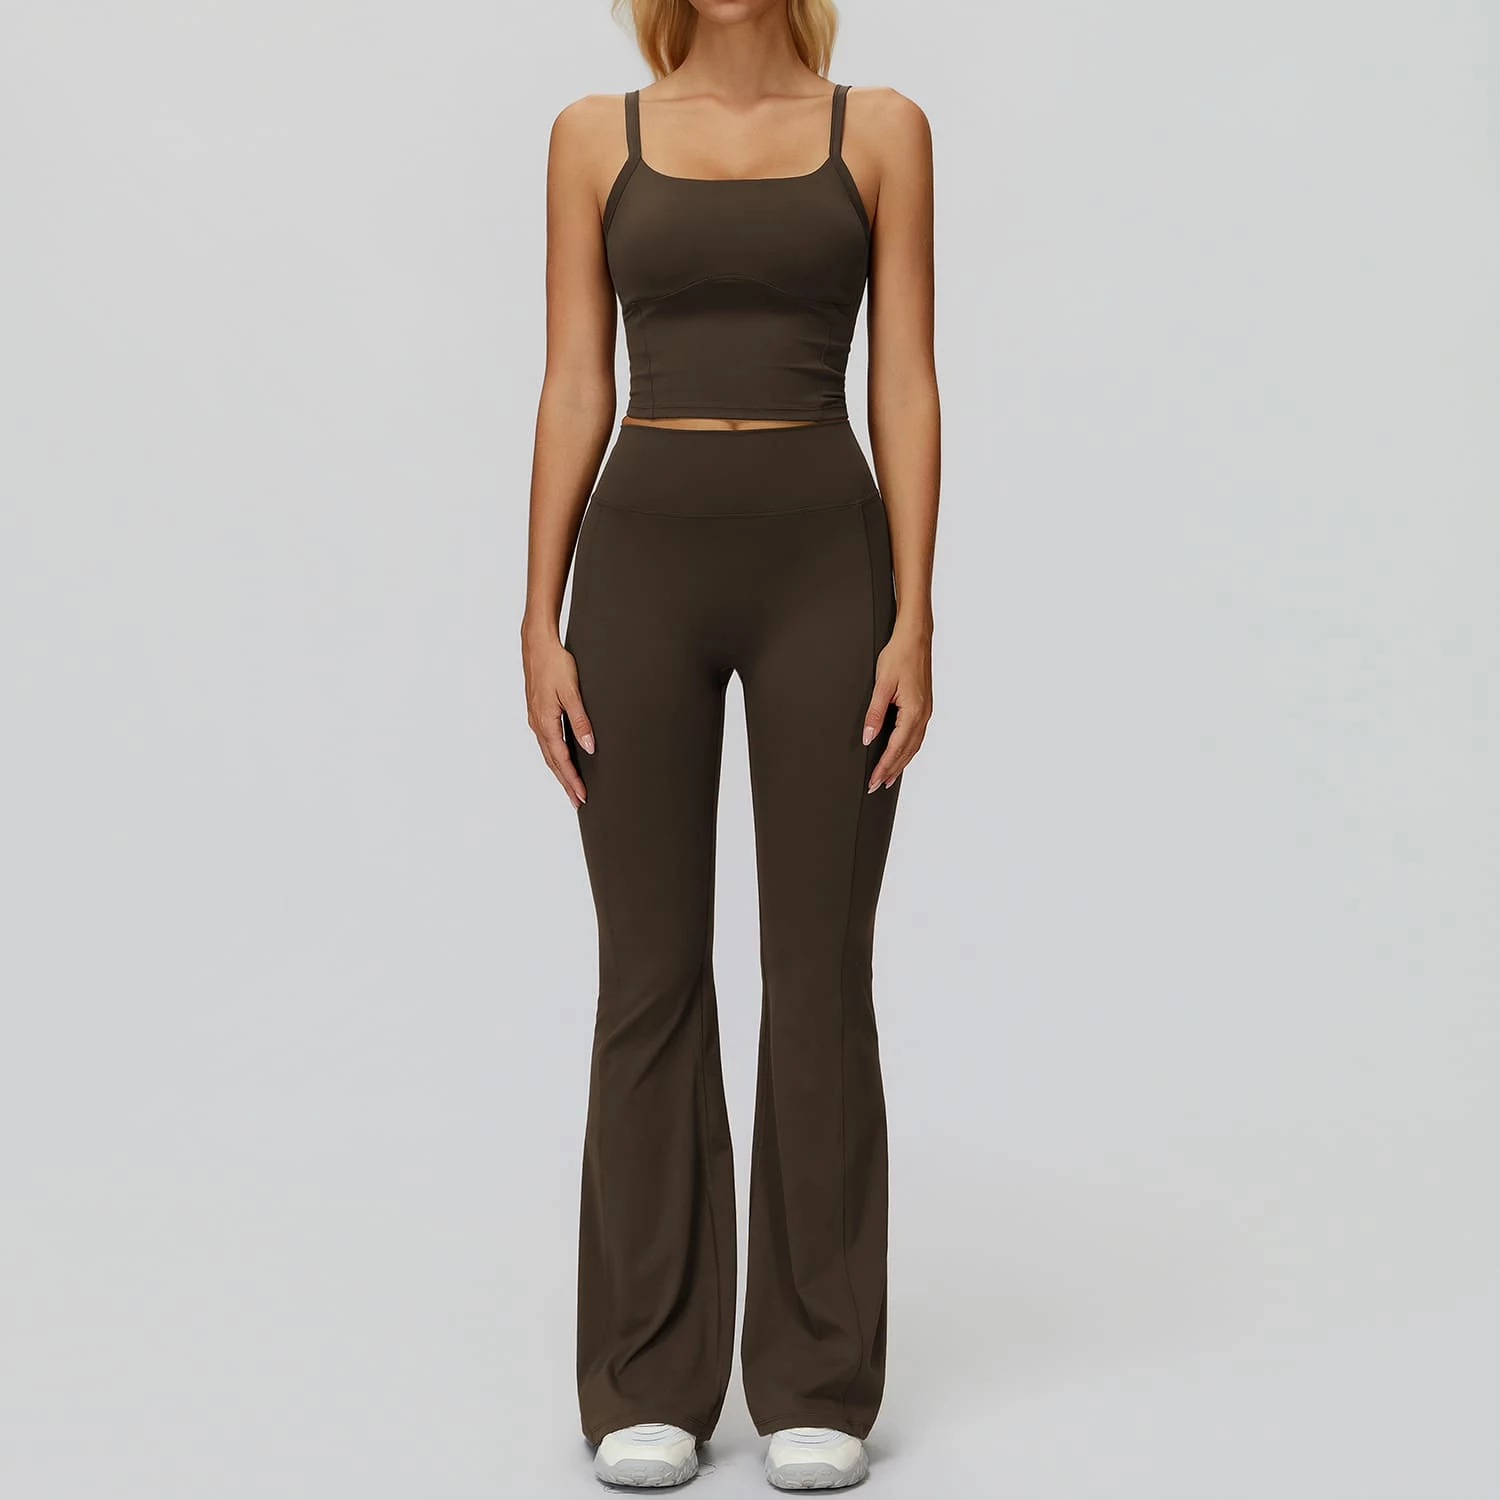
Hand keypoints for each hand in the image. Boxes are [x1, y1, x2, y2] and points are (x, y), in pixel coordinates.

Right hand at [522, 626, 593, 808]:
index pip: (561, 759)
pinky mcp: (538, 712)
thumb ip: (581, 720)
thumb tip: (589, 747)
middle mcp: (538, 724)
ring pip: (548, 753)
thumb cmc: (555, 664)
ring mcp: (536, 718)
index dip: (572, 779)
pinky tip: (561, 759)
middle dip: (565, 783)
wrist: (537, 644)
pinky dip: (554, 756)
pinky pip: (546, 741)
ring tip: (570, 787)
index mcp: (545, 722)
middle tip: (577, 801)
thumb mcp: (572, 692)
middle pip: (552, 762)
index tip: (582, 796)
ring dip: (559, 772)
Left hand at [862, 624, 932, 792]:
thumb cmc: (899, 656)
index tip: (873, 781)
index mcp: (913, 712)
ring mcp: (926, 712)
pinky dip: (908, 750)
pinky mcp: (924, 707)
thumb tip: (868, 737)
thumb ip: (875, 713)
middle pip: (907, 752)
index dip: (883, 767)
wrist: (915, 638)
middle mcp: (923, 715)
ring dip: (900, 763)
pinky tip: (901, 754)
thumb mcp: (882, 684)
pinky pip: (916, 736)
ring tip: (888, 777)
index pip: (895, 748)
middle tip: (876, 786)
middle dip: (891, 771)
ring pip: (913, 746)